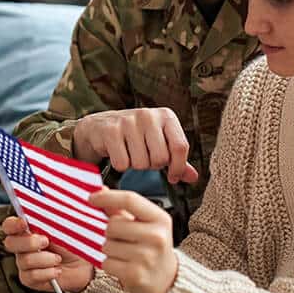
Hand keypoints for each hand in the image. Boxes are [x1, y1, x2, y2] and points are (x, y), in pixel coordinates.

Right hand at [2, 216, 93, 292]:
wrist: (84, 265)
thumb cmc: (73, 243)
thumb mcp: (63, 227)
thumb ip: (48, 219)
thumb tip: (40, 209)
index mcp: (28, 230)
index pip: (9, 225)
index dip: (13, 224)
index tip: (24, 223)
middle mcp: (23, 246)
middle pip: (10, 243)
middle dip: (30, 242)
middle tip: (47, 241)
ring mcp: (24, 263)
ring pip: (24, 260)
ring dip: (46, 259)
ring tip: (58, 258)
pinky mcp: (29, 279)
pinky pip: (31, 276)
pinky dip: (48, 272)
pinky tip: (57, 270)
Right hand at [73, 107, 198, 184]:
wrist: (99, 127)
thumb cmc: (135, 136)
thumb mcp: (159, 143)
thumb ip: (177, 160)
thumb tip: (194, 177)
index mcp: (166, 116)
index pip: (181, 147)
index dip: (178, 167)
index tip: (172, 176)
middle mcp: (149, 115)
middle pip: (160, 158)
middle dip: (153, 166)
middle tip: (145, 158)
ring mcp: (128, 121)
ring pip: (141, 163)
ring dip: (136, 166)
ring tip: (131, 153)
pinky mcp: (110, 130)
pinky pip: (122, 164)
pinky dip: (120, 165)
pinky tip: (118, 153)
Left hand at [89, 188, 177, 292]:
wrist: (167, 279)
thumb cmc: (153, 247)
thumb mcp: (145, 224)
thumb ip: (121, 208)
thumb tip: (100, 190)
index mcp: (160, 219)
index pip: (130, 200)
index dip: (107, 197)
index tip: (92, 198)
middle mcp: (156, 236)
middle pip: (113, 224)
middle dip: (109, 231)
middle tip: (120, 238)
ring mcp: (146, 256)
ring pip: (107, 245)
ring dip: (109, 249)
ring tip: (124, 253)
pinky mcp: (135, 274)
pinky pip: (106, 263)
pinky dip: (110, 264)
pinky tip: (123, 265)